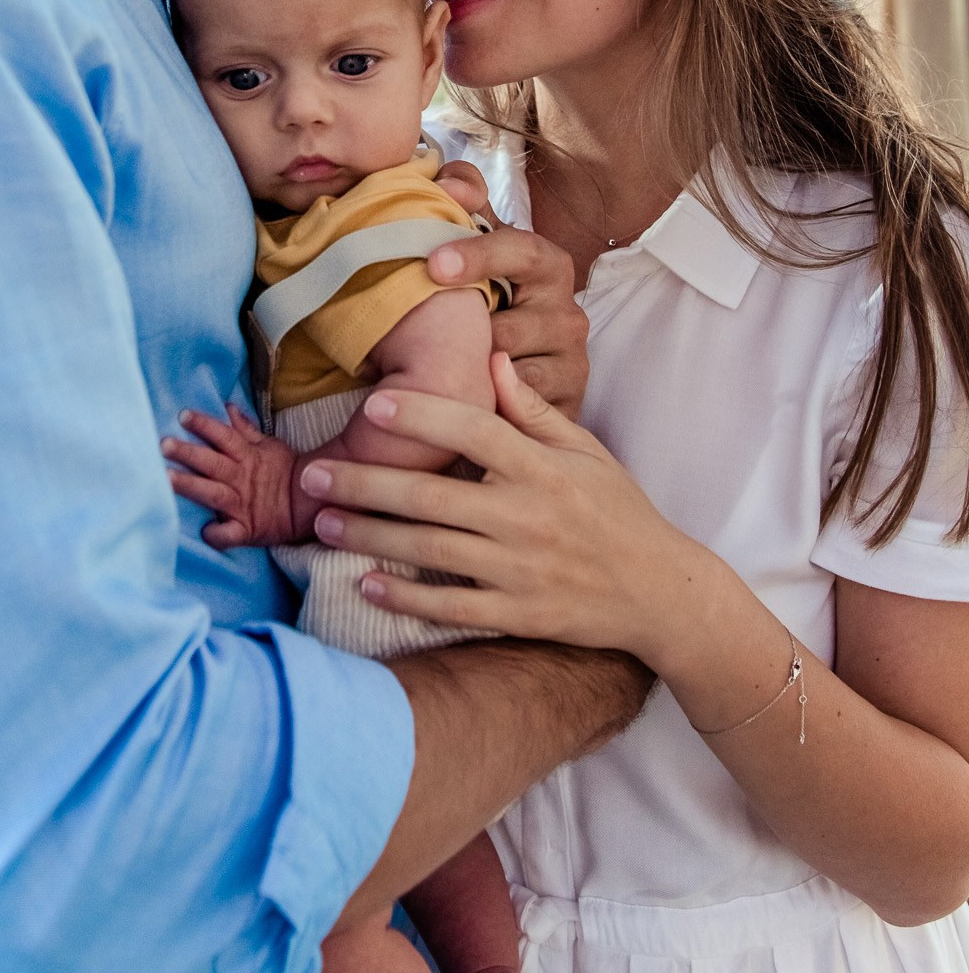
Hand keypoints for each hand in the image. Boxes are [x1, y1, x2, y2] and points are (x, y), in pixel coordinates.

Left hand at [162, 405, 303, 548]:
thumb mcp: (267, 445)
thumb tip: (227, 406)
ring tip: (166, 479)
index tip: (182, 416)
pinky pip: (230, 534)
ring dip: (191, 486)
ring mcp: (242, 504)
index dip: (205, 425)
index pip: (224, 436)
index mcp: (247, 456)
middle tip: (163, 444)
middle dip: (188, 453)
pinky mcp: (246, 530)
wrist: (307, 505)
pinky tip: (203, 533)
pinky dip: (218, 535)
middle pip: (212, 463)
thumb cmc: (282, 471)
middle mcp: (241, 478)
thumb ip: (244, 428)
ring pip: (213, 494)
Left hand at [297, 354, 701, 663]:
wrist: (662, 592)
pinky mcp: (519, 616)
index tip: (373, 405)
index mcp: (542, 469)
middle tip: (312, 475)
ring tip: (322, 522)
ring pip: (430, 551)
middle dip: (365, 485)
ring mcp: (521, 571)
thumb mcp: (585, 451)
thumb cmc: (618, 511)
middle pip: (432, 498)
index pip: (474, 432)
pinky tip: (364, 583)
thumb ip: (531, 410)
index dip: (423, 416)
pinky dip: (406, 597)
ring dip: (370, 537)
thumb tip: (490, 359)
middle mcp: (527, 518)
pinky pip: (451, 606)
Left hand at [430, 160, 588, 419]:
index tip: (434, 264)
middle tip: (417, 338)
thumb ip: (464, 202)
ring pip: (509, 373)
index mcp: (548, 265)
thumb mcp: (479, 247)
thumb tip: (452, 180)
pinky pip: (517, 411)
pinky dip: (485, 408)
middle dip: (463, 333)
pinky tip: (455, 407)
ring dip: (468, 376)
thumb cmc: (492, 299)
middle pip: (508, 325)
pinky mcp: (566, 407)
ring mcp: (571, 364)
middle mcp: (568, 314)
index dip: (479, 254)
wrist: (527, 370)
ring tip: (429, 377)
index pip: (521, 250)